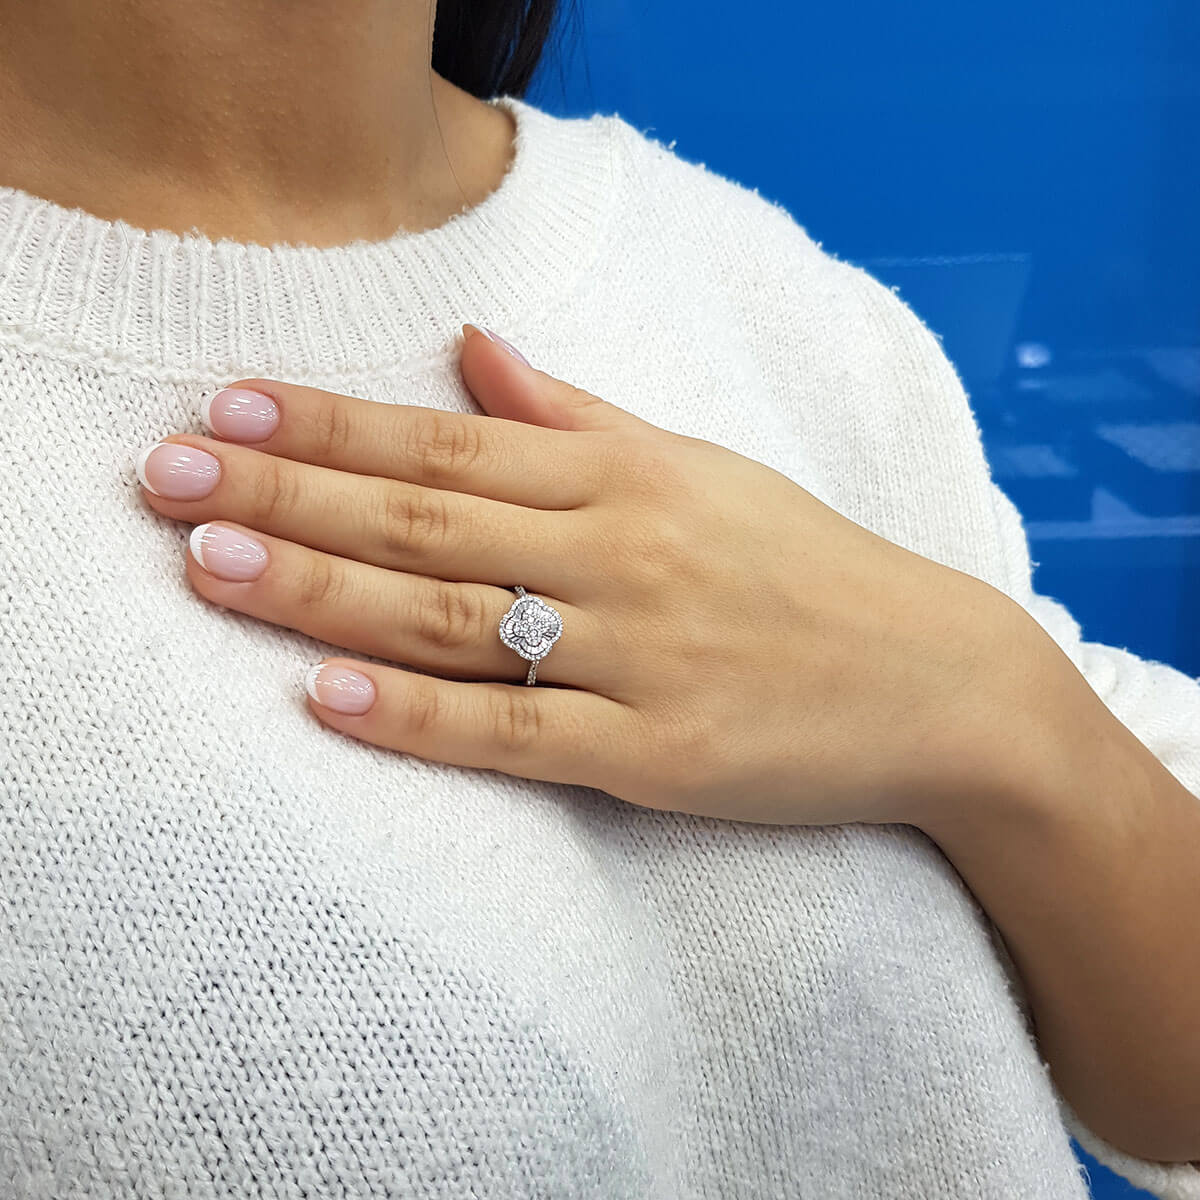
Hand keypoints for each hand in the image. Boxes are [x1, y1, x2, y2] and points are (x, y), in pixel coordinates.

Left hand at [134, 324, 1015, 826]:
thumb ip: (580, 415)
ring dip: (323, 593)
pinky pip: (518, 735)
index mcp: (630, 477)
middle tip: (169, 478)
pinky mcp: (660, 755)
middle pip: (428, 521)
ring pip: (454, 619)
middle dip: (289, 497)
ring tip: (209, 569)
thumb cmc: (807, 569)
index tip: (229, 407)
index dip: (333, 425)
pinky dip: (420, 717)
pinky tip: (329, 696)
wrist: (936, 681)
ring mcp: (640, 658)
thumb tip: (477, 349)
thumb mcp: (701, 469)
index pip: (450, 442)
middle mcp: (624, 555)